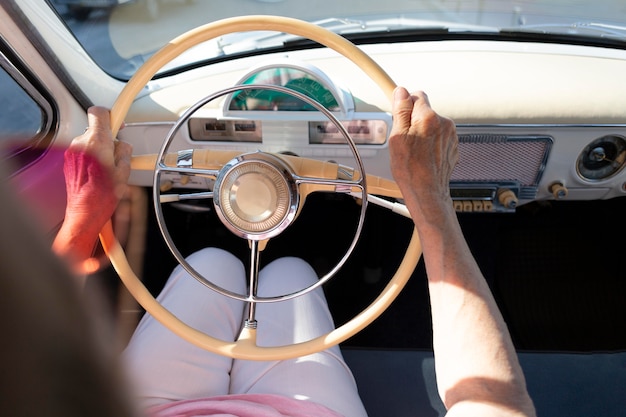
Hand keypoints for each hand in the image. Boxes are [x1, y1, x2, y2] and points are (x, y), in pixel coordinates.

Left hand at [63, 106, 131, 234]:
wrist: (85, 211)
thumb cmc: (102, 195)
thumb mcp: (124, 172)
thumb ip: (124, 152)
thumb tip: (123, 145)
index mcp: (97, 142)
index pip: (99, 112)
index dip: (110, 114)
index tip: (117, 121)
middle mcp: (81, 144)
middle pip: (95, 128)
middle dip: (108, 137)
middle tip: (117, 151)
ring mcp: (72, 152)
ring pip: (89, 140)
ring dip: (99, 148)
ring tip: (108, 167)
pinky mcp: (69, 160)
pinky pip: (83, 151)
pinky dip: (92, 157)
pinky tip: (99, 171)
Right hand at [388, 87, 457, 224]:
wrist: (427, 192)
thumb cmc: (410, 169)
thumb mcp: (397, 137)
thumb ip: (401, 111)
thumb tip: (401, 92)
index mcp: (428, 118)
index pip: (417, 95)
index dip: (406, 105)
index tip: (400, 115)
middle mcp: (444, 123)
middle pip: (425, 110)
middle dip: (414, 120)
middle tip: (404, 139)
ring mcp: (450, 135)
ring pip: (432, 124)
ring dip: (423, 132)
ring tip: (415, 151)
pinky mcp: (453, 146)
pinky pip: (439, 137)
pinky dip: (431, 143)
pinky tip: (424, 156)